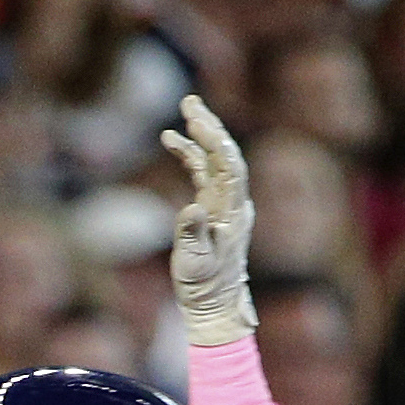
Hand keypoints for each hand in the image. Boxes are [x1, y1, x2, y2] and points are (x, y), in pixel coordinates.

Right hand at [163, 92, 254, 343]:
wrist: (216, 303)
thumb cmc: (204, 287)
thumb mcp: (195, 264)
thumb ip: (194, 235)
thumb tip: (190, 209)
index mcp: (232, 211)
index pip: (228, 166)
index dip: (215, 142)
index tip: (197, 121)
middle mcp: (232, 201)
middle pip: (224, 154)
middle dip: (209, 126)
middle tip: (191, 101)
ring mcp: (222, 202)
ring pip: (214, 159)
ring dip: (200, 133)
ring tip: (185, 109)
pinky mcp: (210, 208)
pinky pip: (201, 173)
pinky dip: (188, 154)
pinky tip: (171, 140)